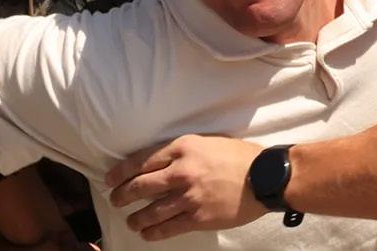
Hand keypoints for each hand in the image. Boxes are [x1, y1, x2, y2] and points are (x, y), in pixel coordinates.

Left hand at [105, 135, 268, 240]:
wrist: (265, 177)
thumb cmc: (240, 157)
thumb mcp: (208, 142)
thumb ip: (184, 151)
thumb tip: (160, 162)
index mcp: (183, 148)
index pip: (141, 161)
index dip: (120, 172)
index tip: (110, 180)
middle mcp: (181, 171)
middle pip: (140, 186)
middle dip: (122, 195)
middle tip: (116, 200)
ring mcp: (189, 196)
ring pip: (150, 211)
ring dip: (136, 218)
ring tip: (132, 221)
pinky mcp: (198, 217)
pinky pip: (167, 228)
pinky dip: (152, 232)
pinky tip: (147, 233)